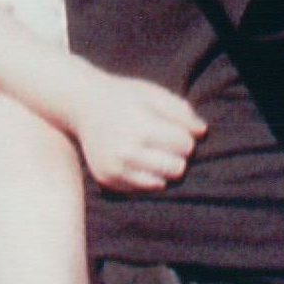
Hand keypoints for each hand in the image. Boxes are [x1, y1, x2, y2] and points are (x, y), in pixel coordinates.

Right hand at [67, 71, 205, 191]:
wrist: (82, 104)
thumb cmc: (124, 97)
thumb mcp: (153, 94)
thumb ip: (181, 111)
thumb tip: (202, 131)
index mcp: (140, 127)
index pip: (185, 145)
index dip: (185, 136)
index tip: (174, 129)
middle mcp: (126, 152)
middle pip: (177, 168)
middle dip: (177, 155)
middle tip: (165, 142)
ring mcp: (115, 169)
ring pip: (161, 182)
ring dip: (163, 168)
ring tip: (153, 151)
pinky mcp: (107, 180)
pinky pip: (143, 188)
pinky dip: (146, 176)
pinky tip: (138, 159)